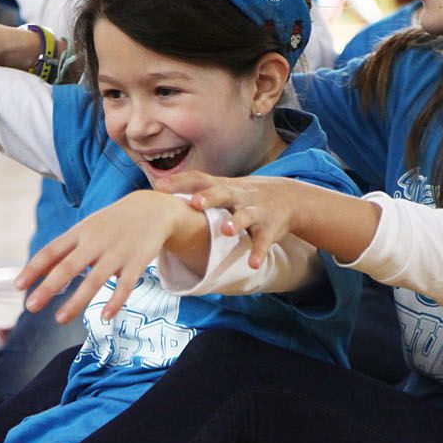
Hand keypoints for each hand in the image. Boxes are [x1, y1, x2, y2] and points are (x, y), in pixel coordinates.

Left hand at [16, 191, 195, 323]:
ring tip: (60, 319)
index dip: (33, 268)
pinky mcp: (137, 262)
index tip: (18, 286)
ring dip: (76, 301)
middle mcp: (95, 242)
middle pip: (68, 267)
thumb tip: (36, 273)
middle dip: (48, 287)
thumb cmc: (112, 223)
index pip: (51, 251)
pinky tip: (105, 317)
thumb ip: (64, 250)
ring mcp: (117, 253)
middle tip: (30, 307)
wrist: (153, 209)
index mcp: (80, 233)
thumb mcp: (86, 229)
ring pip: (94, 280)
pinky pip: (125, 285)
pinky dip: (115, 301)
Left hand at [158, 171, 302, 269]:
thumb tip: (155, 194)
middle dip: (209, 198)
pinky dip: (258, 252)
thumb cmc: (242, 195)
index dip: (180, 182)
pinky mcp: (269, 229)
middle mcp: (238, 196)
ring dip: (236, 223)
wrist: (288, 197)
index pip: (199, 179)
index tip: (160, 187)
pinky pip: (263, 241)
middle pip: (222, 194)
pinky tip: (252, 264)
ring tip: (227, 231)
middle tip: (194, 203)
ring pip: (245, 215)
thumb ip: (195, 190)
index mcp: (222, 186)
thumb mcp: (222, 188)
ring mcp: (255, 211)